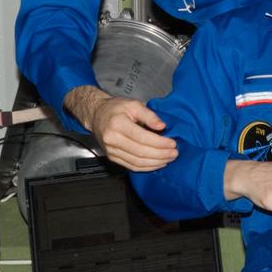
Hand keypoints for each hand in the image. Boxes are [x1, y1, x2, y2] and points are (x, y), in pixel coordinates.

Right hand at [64, 85, 178, 171]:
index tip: (173, 143)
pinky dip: (146, 167)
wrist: (96, 114)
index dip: (160, 143)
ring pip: (137, 162)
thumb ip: (149, 115)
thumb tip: (162, 126)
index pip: (143, 138)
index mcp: (118, 124)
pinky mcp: (112, 157)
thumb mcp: (133, 104)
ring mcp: (111, 151)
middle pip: (141, 152)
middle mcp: (112, 139)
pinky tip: (157, 164)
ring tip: (168, 159)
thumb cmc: (115, 108)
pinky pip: (131, 166)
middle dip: (160, 155)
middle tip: (174, 153)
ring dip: (155, 163)